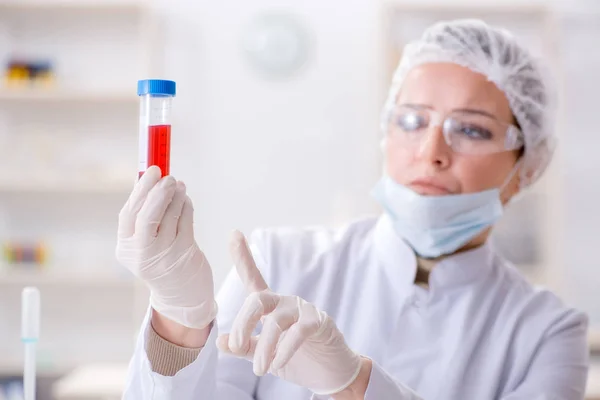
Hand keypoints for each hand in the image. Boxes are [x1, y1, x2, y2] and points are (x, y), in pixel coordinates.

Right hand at [116, 166, 216, 328]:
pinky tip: (185, 200)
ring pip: (170, 215)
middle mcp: (142, 254)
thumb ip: (144, 215)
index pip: (129, 214)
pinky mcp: (185, 253)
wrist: (182, 296)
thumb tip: (150, 178)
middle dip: (159, 191)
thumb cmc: (161, 261)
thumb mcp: (144, 244)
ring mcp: (164, 255)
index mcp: (126, 249)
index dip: (141, 189)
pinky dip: (186, 207)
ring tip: (179, 186)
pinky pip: (186, 222)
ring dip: (176, 196)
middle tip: (169, 177)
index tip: (152, 170)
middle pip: (147, 215)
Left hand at [216, 231, 361, 395]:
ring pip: (276, 322)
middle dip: (243, 322)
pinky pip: (297, 332)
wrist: (330, 374)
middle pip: (257, 299)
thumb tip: (220, 341)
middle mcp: (284, 302)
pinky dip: (284, 350)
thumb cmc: (297, 360)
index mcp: (269, 307)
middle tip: (236, 345)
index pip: (253, 279)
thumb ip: (245, 347)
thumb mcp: (265, 355)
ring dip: (264, 347)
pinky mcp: (318, 321)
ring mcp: (302, 310)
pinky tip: (278, 363)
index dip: (243, 257)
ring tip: (259, 369)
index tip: (234, 233)